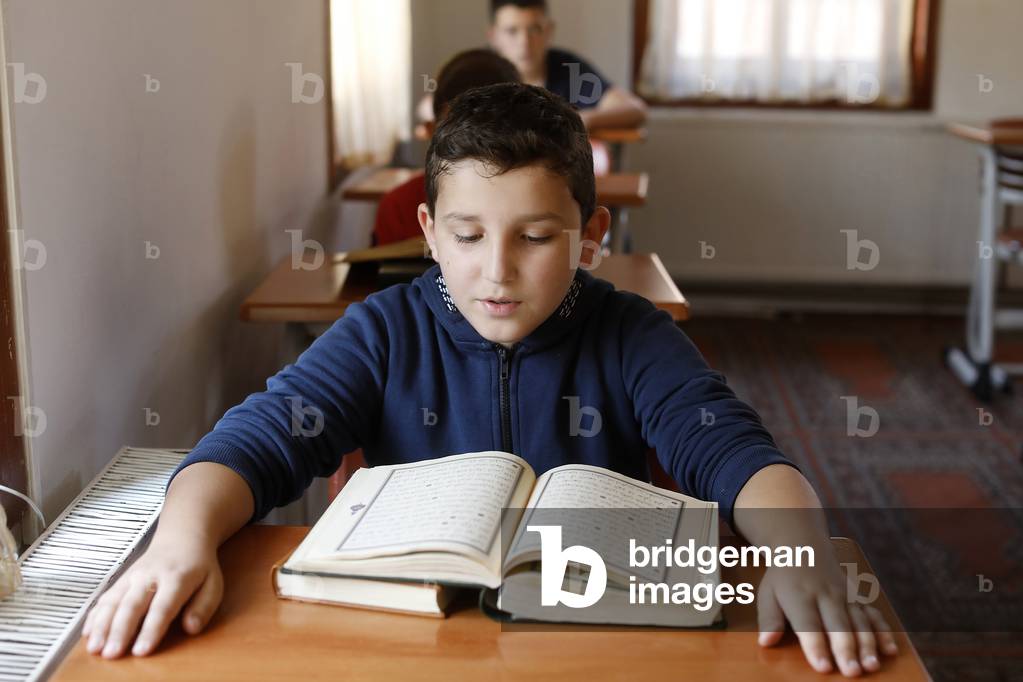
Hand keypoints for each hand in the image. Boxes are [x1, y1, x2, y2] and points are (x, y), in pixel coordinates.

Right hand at [81, 532, 222, 657]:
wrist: (182, 538)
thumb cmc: (199, 566)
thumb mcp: (213, 583)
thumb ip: (204, 606)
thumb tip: (192, 628)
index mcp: (177, 578)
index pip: (163, 607)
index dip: (151, 630)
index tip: (141, 651)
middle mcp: (151, 576)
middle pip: (132, 605)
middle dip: (120, 631)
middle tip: (112, 654)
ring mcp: (133, 576)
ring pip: (114, 601)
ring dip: (102, 626)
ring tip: (95, 649)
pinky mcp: (121, 579)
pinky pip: (105, 598)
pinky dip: (95, 616)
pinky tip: (88, 634)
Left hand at [756, 553, 898, 676]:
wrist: (804, 546)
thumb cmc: (783, 579)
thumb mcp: (767, 594)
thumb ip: (769, 619)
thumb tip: (765, 642)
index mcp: (799, 596)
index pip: (808, 625)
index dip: (816, 647)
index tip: (823, 668)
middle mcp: (825, 595)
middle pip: (838, 625)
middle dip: (846, 649)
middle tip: (853, 672)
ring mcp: (845, 595)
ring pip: (859, 621)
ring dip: (867, 644)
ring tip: (872, 666)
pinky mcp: (858, 597)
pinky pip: (873, 614)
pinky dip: (883, 631)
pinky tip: (890, 650)